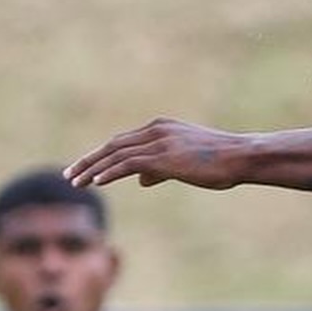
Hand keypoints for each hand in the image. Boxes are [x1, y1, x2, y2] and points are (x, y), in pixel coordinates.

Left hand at [64, 118, 246, 189]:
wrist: (241, 156)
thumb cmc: (220, 161)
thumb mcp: (185, 163)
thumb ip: (159, 169)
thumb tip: (140, 181)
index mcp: (161, 127)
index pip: (122, 142)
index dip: (101, 156)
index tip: (84, 169)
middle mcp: (156, 130)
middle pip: (113, 145)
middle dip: (89, 160)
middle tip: (70, 175)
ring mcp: (159, 142)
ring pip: (116, 154)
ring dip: (93, 169)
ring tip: (75, 182)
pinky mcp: (164, 156)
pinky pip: (128, 164)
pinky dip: (110, 172)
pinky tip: (96, 182)